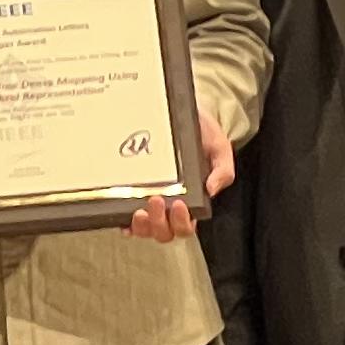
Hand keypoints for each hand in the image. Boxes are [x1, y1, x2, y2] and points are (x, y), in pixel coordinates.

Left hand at [128, 116, 239, 243]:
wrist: (182, 113)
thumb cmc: (202, 132)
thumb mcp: (219, 147)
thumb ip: (222, 169)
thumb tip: (211, 189)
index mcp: (192, 200)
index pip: (186, 225)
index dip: (181, 223)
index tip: (179, 204)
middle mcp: (169, 205)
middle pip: (164, 231)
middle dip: (159, 223)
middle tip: (155, 201)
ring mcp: (148, 200)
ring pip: (144, 228)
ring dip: (141, 226)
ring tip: (139, 211)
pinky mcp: (131, 191)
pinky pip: (123, 215)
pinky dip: (122, 221)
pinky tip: (122, 216)